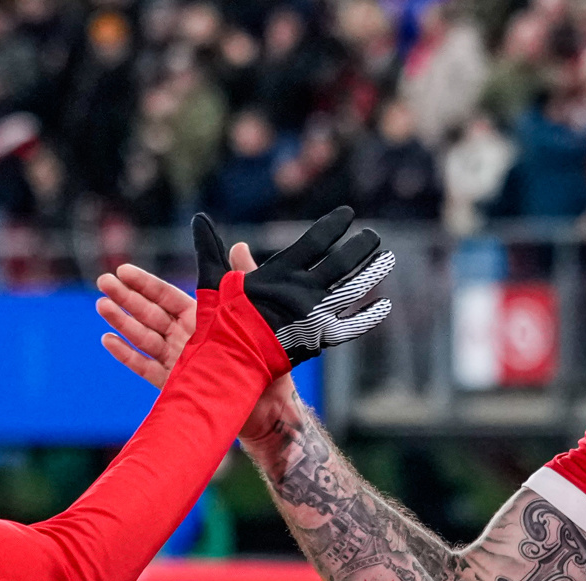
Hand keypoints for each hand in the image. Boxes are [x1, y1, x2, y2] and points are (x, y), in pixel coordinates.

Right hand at [95, 243, 301, 446]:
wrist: (270, 404)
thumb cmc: (264, 355)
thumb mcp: (254, 312)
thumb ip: (243, 279)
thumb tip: (237, 246)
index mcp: (200, 316)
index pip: (166, 296)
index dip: (144, 283)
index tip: (124, 270)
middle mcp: (185, 336)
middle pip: (149, 313)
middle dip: (126, 297)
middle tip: (103, 281)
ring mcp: (177, 359)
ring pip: (143, 337)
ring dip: (122, 321)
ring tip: (101, 305)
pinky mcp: (173, 382)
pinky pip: (145, 367)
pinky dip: (127, 355)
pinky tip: (108, 340)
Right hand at [200, 207, 394, 363]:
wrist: (230, 361)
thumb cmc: (220, 320)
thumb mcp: (213, 279)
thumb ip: (210, 248)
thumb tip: (198, 218)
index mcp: (281, 271)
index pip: (316, 240)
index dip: (334, 224)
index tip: (348, 214)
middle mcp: (304, 289)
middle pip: (342, 262)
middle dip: (360, 246)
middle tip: (373, 235)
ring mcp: (317, 314)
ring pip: (353, 288)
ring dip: (372, 271)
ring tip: (387, 258)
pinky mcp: (322, 339)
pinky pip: (353, 325)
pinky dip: (370, 315)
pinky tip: (384, 305)